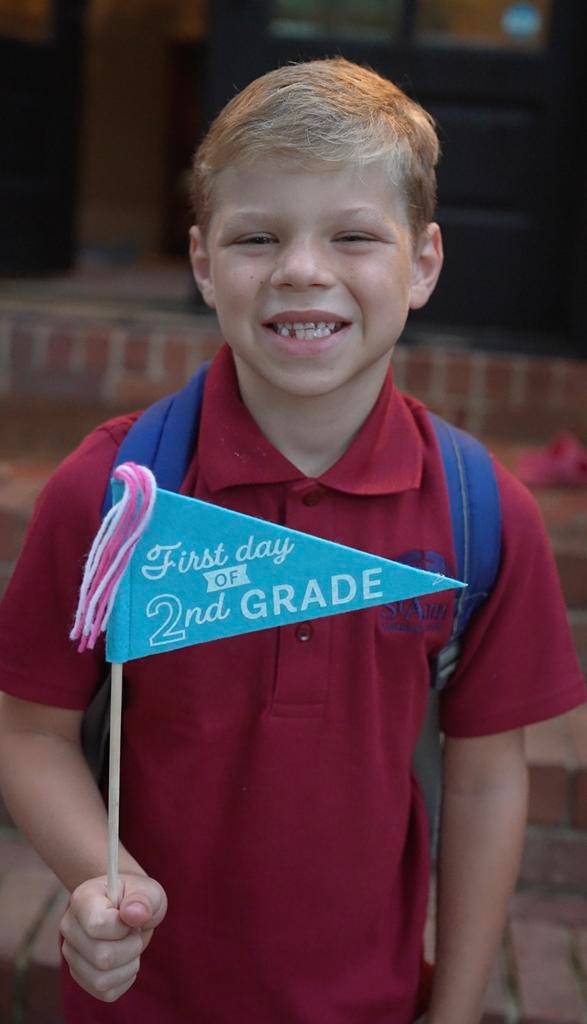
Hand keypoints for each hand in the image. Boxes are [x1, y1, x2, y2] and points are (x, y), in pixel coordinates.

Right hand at [60, 873, 167, 1001]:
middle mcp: (69, 927)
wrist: (129, 909)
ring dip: (129, 965)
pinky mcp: (80, 976)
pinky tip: (126, 960)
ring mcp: (71, 954)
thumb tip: (134, 914)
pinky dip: (125, 979)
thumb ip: (143, 899)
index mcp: (82, 899)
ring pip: (101, 980)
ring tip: (130, 946)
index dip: (122, 928)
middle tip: (134, 932)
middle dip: (131, 947)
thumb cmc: (138, 898)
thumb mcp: (147, 891)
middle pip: (102, 957)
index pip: (97, 926)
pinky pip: (106, 992)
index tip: (131, 918)